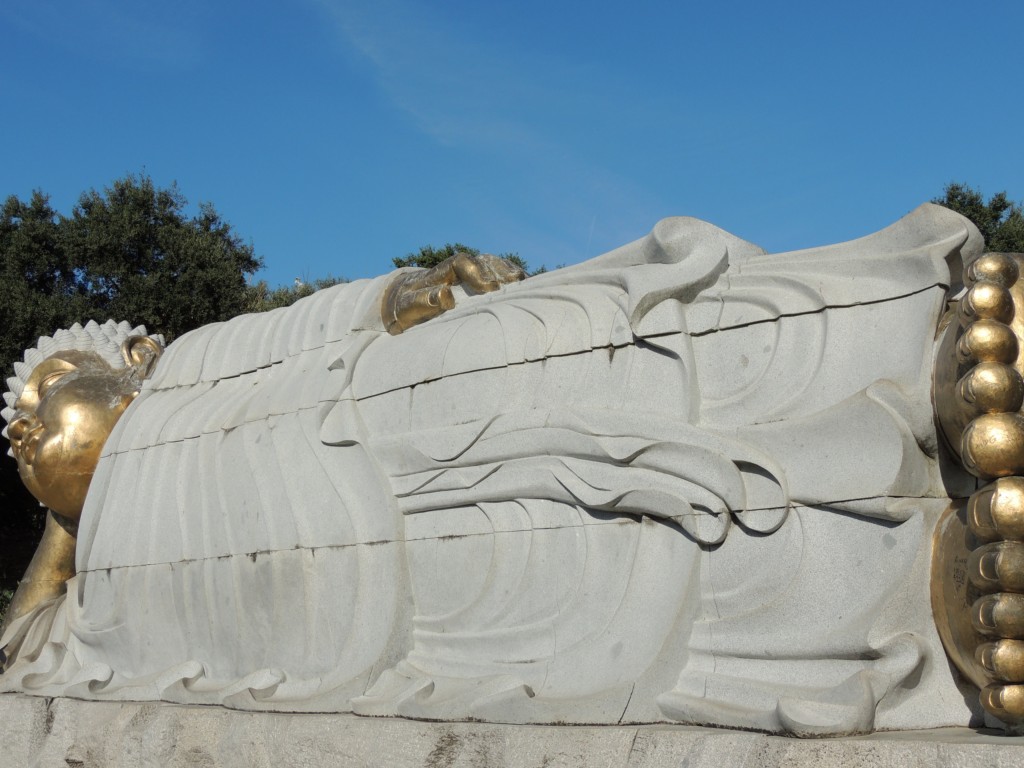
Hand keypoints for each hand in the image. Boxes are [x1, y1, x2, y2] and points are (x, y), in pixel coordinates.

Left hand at [382, 252, 525, 334]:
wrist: (403, 301)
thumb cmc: (405, 306)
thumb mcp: (409, 306)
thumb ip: (425, 301)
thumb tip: (445, 295)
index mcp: (440, 271)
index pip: (461, 262)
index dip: (477, 272)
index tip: (489, 289)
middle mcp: (458, 267)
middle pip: (483, 260)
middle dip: (500, 271)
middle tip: (514, 285)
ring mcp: (469, 271)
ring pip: (493, 264)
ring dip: (510, 272)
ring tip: (526, 283)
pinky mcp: (477, 281)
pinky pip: (497, 273)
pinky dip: (511, 278)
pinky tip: (525, 287)